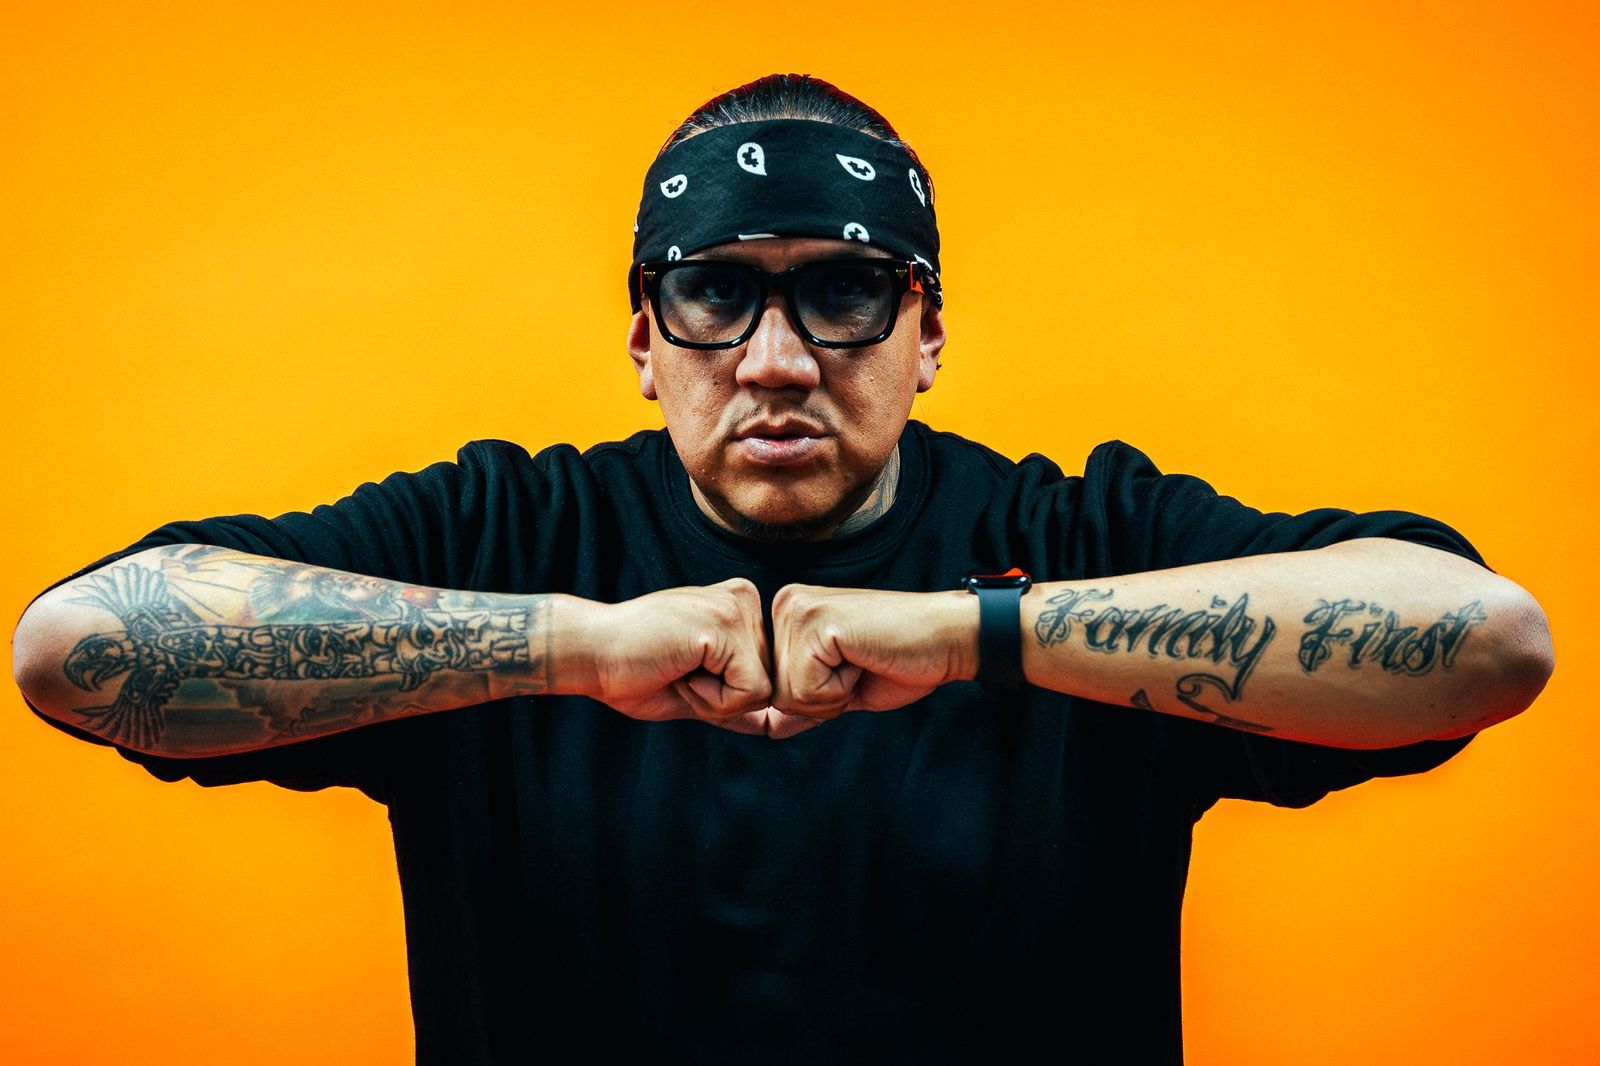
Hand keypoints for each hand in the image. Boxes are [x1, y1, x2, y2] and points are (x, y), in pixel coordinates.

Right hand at [575, 579, 818, 738]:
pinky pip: (750, 691)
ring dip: (716, 699)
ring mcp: (736, 608)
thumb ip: (737, 703)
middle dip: (723, 698)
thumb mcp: (697, 691)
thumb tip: (776, 726)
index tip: (683, 672)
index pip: (766, 674)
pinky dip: (713, 699)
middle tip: (677, 672)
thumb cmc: (633, 672)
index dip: (725, 695)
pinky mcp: (724, 626)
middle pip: (769, 683)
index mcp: (740, 605)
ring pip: (763, 690)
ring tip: (676, 669)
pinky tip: (679, 670)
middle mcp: (744, 598)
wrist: (588, 653)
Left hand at [770, 584, 978, 721]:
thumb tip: (767, 728)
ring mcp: (798, 610)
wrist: (947, 640)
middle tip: (860, 665)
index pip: (771, 687)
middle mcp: (785, 604)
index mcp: (789, 615)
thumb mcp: (843, 689)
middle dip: (822, 699)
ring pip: (786, 695)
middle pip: (775, 694)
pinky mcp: (816, 622)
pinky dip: (840, 690)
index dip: (816, 699)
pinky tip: (863, 657)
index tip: (852, 668)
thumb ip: (803, 705)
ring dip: (832, 695)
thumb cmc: (902, 660)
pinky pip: (805, 690)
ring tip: (861, 660)